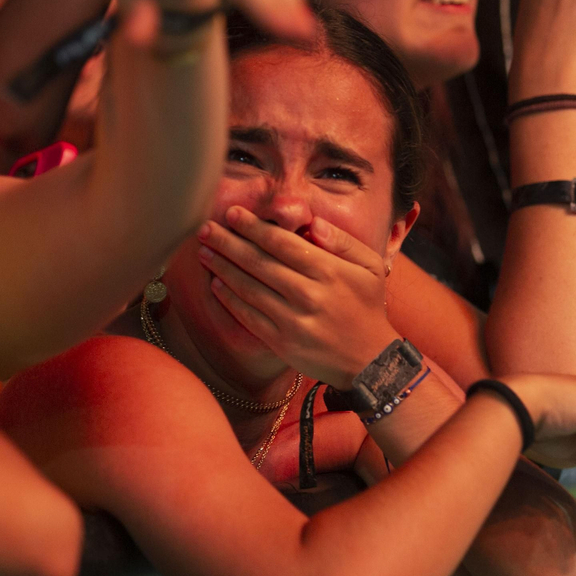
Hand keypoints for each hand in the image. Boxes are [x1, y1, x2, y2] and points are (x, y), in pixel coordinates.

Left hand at [196, 207, 398, 388]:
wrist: (371, 362)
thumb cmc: (367, 308)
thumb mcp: (369, 267)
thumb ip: (342, 240)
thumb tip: (312, 222)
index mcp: (328, 271)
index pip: (281, 243)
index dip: (253, 227)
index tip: (231, 213)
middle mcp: (308, 294)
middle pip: (259, 262)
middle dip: (228, 242)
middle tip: (205, 228)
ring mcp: (293, 320)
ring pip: (249, 288)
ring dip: (222, 268)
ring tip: (204, 251)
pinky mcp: (282, 343)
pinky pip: (249, 316)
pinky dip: (230, 299)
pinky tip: (216, 284)